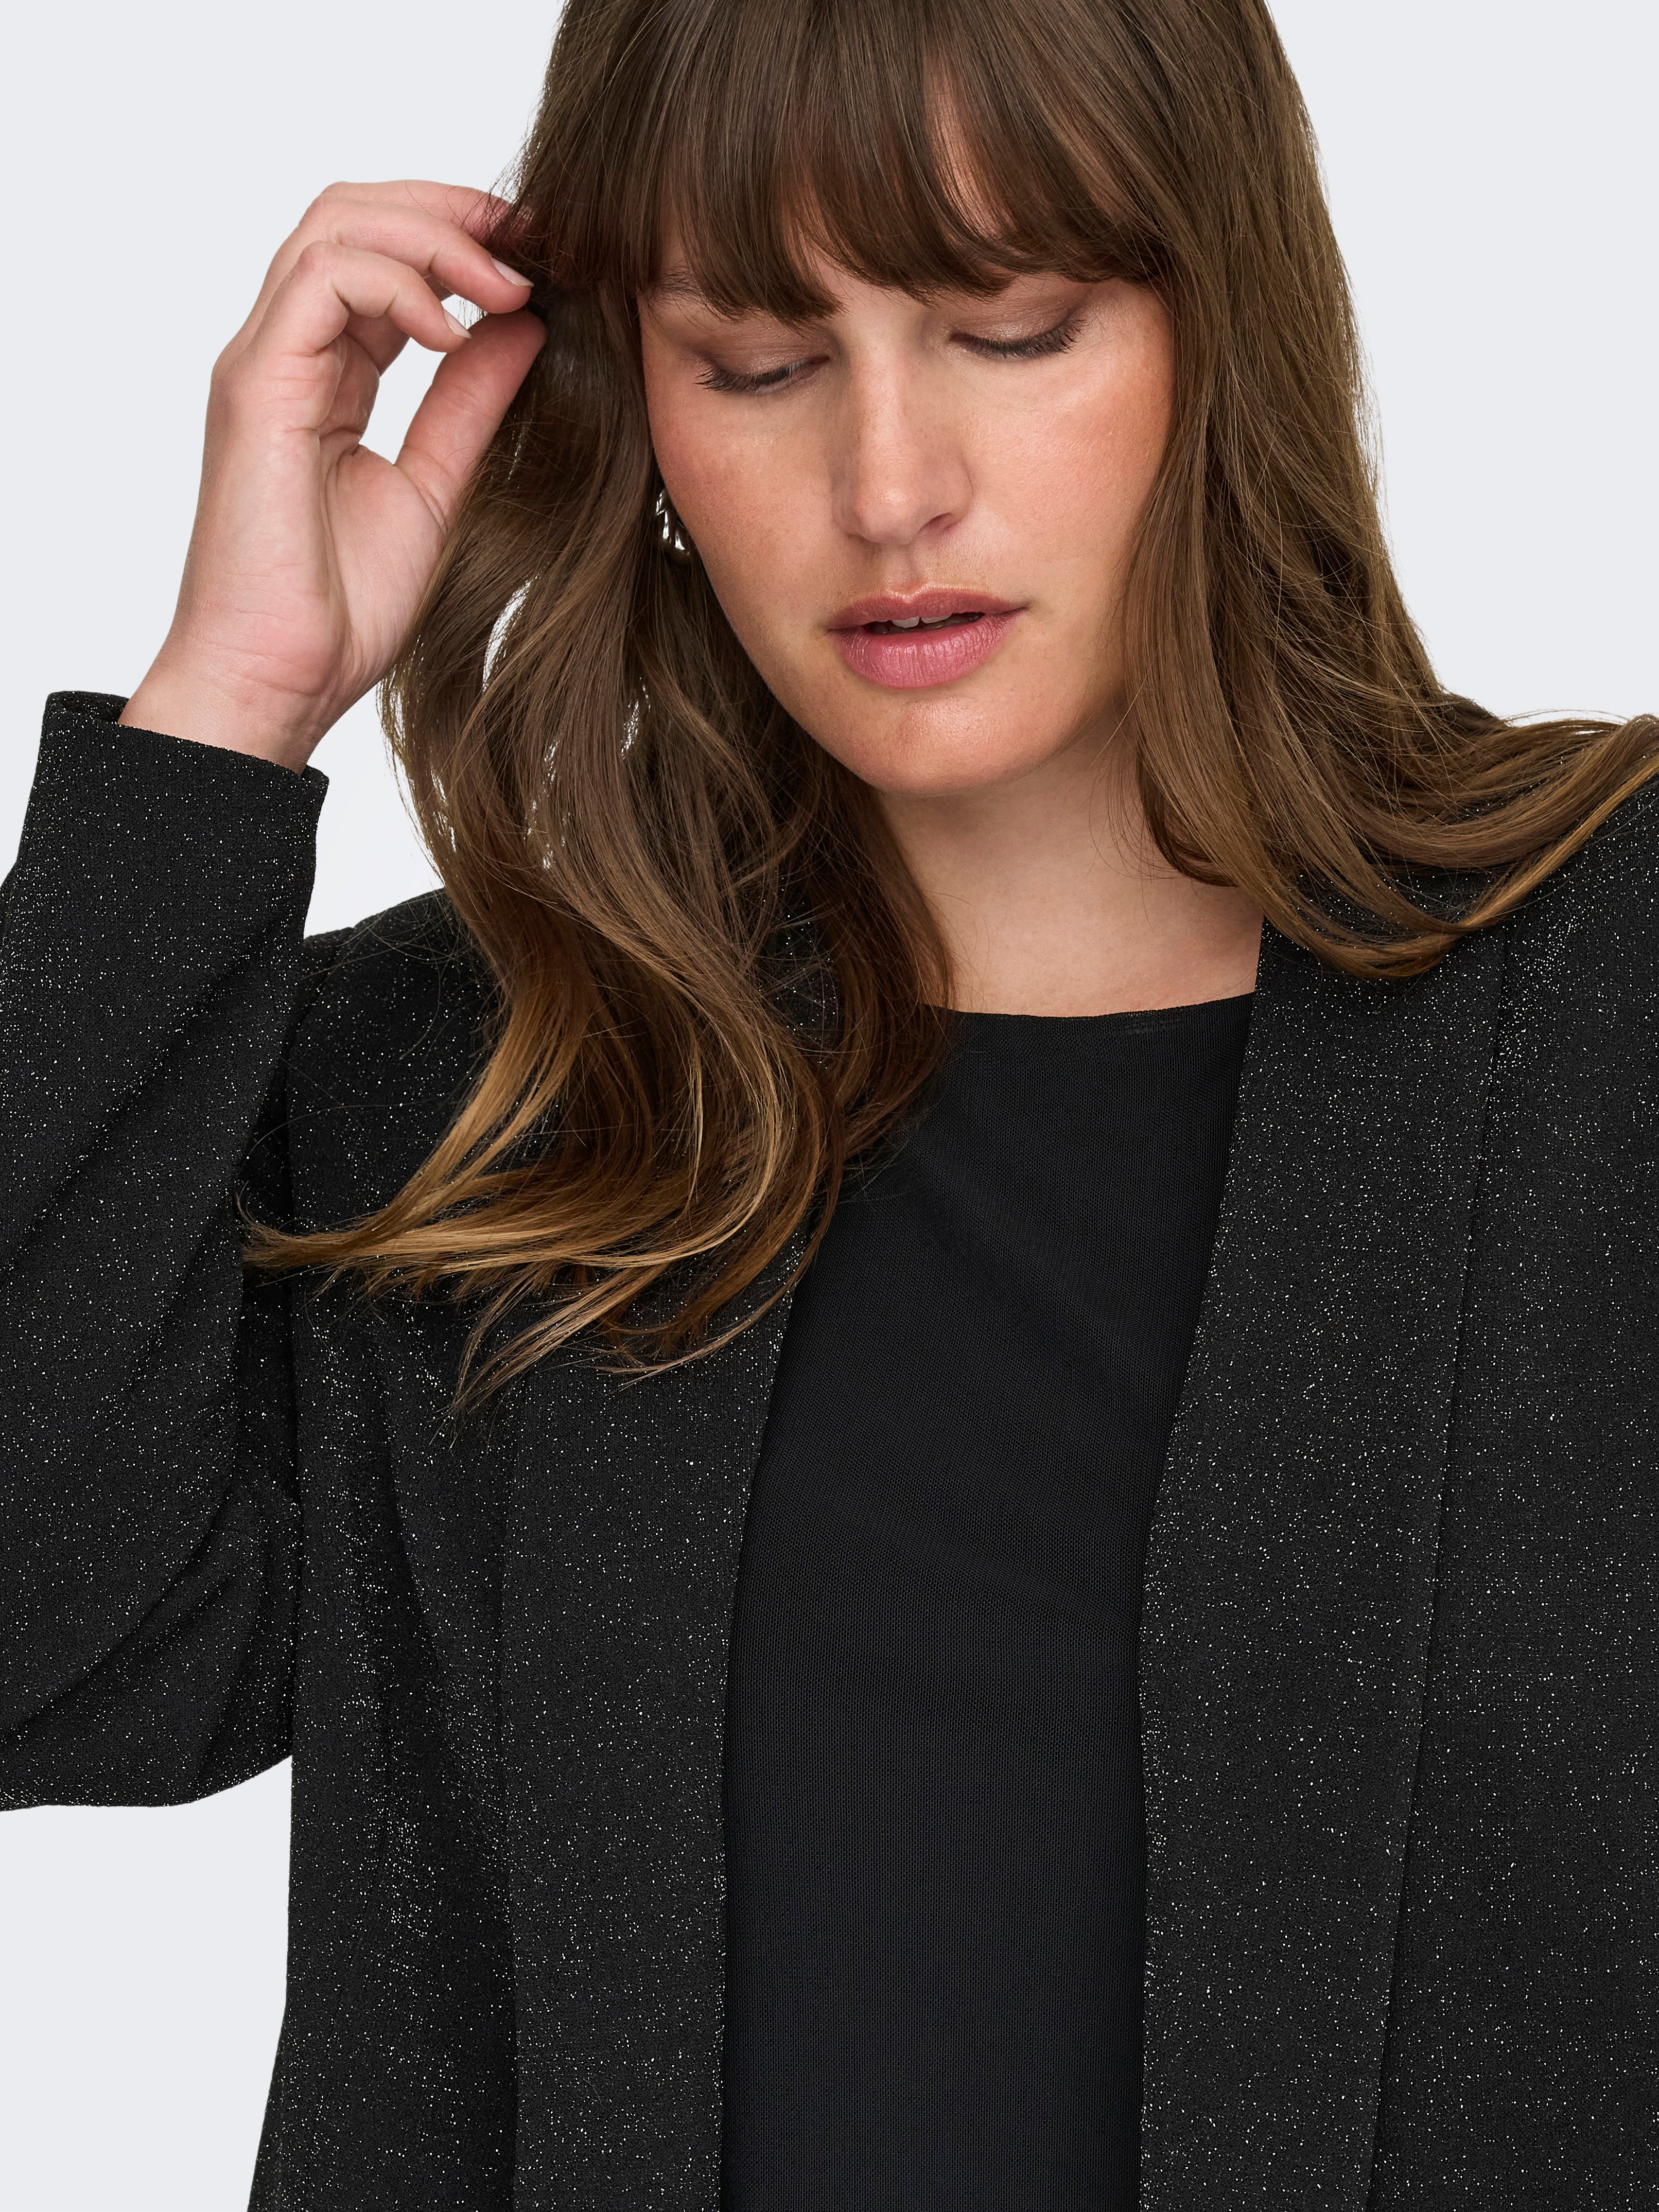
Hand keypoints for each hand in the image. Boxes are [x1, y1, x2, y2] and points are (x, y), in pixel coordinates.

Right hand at [120, 180, 544, 769]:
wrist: (279, 680)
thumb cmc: (339, 610)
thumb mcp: (436, 490)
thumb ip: (470, 406)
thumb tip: (524, 329)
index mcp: (324, 377)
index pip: (383, 260)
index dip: (460, 240)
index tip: (541, 261)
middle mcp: (287, 356)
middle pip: (353, 216)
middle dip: (449, 211)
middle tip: (534, 242)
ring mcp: (265, 363)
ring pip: (336, 228)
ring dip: (434, 237)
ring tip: (508, 283)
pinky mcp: (256, 385)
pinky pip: (323, 282)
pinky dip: (398, 285)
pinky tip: (457, 330)